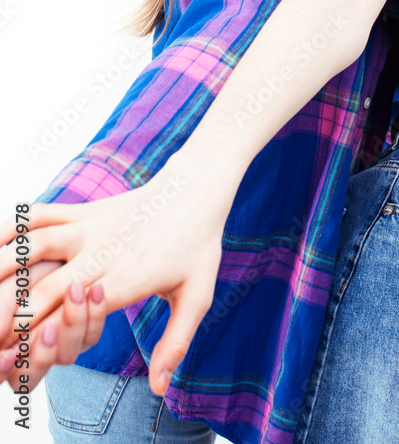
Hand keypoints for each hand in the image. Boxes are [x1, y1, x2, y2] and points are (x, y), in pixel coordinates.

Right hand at [0, 164, 230, 395]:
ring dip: (2, 269)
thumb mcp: (198, 296)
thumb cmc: (197, 247)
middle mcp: (104, 249)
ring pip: (35, 244)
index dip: (40, 332)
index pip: (75, 308)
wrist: (196, 190)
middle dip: (10, 315)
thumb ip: (177, 342)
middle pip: (46, 284)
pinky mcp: (83, 210)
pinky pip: (41, 214)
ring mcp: (90, 226)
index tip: (13, 356)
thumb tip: (160, 388)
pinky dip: (12, 226)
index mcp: (128, 276)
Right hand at [0, 265, 106, 391]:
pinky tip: (96, 289)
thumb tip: (1, 335)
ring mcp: (59, 346)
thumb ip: (2, 304)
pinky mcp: (85, 333)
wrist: (59, 249)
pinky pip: (92, 335)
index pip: (1, 373)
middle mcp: (30, 352)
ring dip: (70, 326)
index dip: (1, 370)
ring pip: (65, 357)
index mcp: (6, 344)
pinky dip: (95, 314)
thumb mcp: (14, 281)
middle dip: (40, 356)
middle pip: (29, 378)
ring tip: (74, 292)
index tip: (9, 354)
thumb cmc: (27, 265)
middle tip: (48, 329)